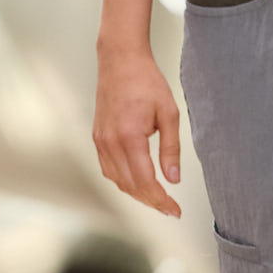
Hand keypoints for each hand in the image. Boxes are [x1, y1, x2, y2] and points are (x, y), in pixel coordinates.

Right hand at [93, 46, 182, 217]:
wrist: (120, 61)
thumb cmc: (145, 82)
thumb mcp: (169, 113)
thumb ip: (171, 149)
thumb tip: (173, 178)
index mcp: (129, 137)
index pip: (145, 181)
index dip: (161, 200)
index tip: (175, 210)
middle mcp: (110, 143)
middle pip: (131, 186)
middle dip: (152, 201)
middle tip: (170, 208)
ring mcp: (101, 141)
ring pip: (117, 181)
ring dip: (137, 194)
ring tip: (157, 198)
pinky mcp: (97, 138)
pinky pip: (108, 169)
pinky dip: (123, 181)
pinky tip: (137, 182)